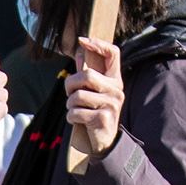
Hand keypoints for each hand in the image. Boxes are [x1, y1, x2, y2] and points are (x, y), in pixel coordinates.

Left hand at [64, 37, 122, 158]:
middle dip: (70, 85)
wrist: (103, 142)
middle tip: (69, 93)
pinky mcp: (103, 118)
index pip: (113, 53)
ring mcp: (111, 104)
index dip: (98, 43)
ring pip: (78, 96)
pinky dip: (71, 117)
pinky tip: (78, 121)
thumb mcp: (92, 93)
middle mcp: (116, 89)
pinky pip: (76, 112)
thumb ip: (87, 75)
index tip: (83, 41)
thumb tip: (79, 54)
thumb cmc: (95, 114)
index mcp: (115, 80)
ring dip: (69, 105)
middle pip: (86, 76)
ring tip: (75, 110)